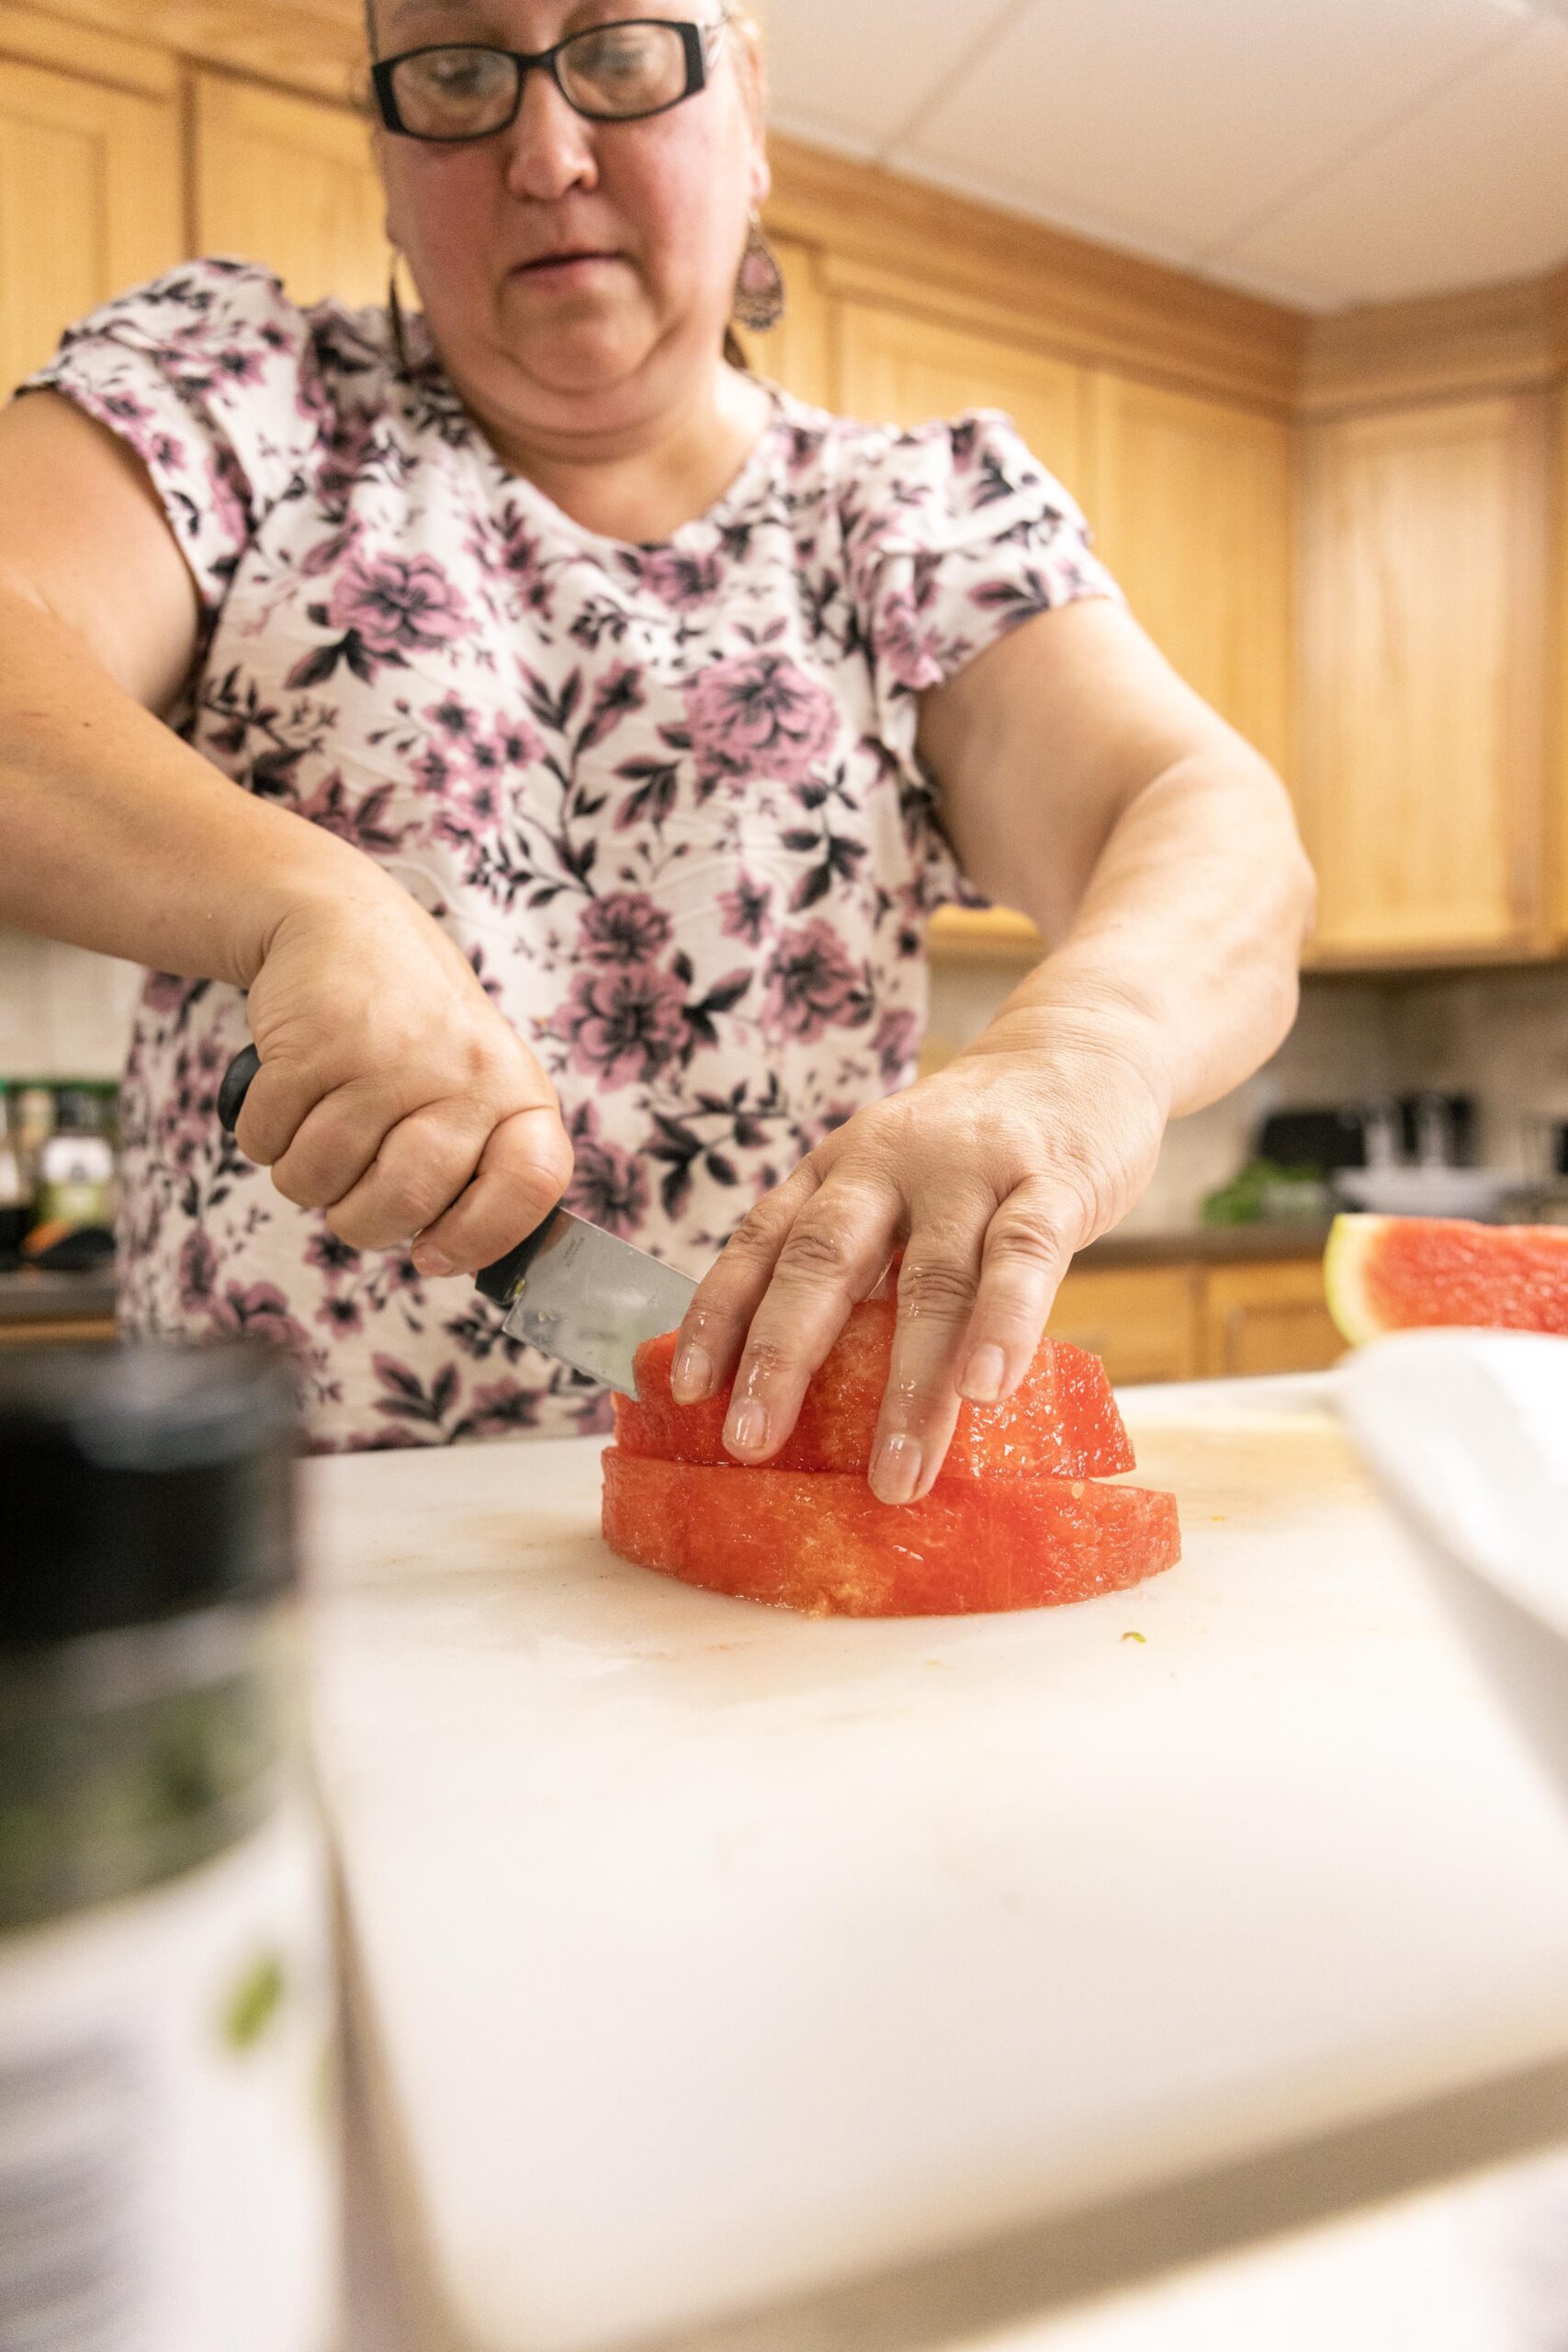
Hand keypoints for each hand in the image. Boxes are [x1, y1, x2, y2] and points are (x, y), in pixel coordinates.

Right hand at [233, 880, 570, 1274]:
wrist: (342, 922)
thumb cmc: (413, 1030)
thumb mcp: (472, 1085)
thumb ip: (473, 1166)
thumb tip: (446, 1258)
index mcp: (517, 1095)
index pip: (531, 1187)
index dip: (480, 1238)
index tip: (435, 1254)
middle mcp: (464, 1074)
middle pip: (404, 1204)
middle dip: (361, 1220)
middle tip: (354, 1190)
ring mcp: (389, 1057)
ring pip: (319, 1182)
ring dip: (303, 1173)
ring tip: (323, 1121)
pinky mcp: (313, 1043)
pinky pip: (266, 1143)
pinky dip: (263, 1134)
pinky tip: (289, 1090)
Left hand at [670, 1021, 1169, 1503]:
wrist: (1082, 1052)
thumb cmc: (977, 1151)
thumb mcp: (895, 1186)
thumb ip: (862, 1262)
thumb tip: (813, 1389)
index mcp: (837, 1169)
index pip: (761, 1241)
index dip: (719, 1315)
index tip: (687, 1391)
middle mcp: (888, 1163)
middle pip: (823, 1259)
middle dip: (782, 1356)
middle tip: (751, 1443)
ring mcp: (971, 1170)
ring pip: (931, 1281)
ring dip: (910, 1385)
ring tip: (895, 1473)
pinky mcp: (1054, 1180)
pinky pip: (1024, 1256)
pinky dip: (1004, 1323)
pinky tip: (987, 1390)